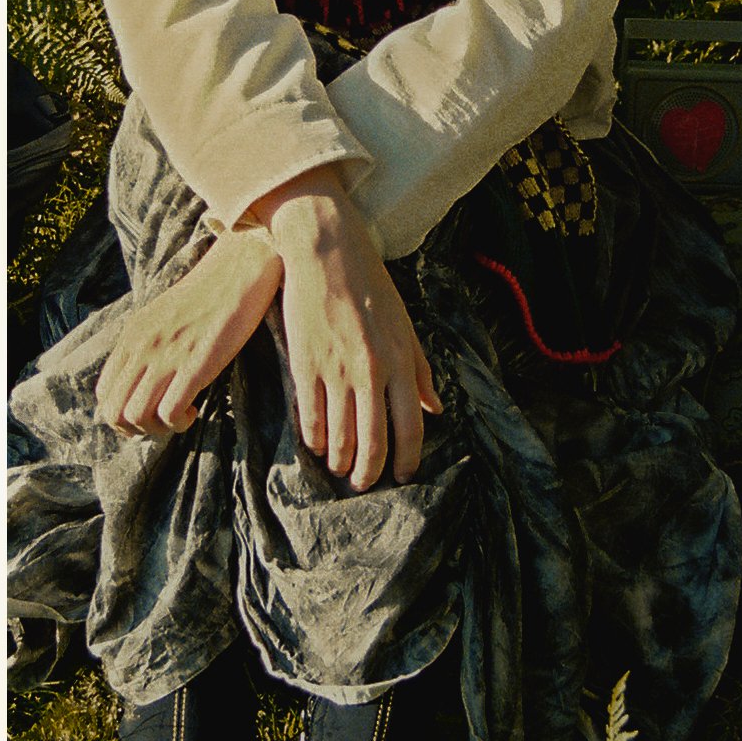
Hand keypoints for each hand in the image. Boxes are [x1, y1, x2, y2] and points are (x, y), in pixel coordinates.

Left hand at [97, 231, 283, 435]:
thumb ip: (148, 342)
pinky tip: (195, 409)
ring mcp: (167, 356)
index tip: (150, 411)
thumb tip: (146, 373)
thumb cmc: (209, 294)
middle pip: (113, 412)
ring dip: (158, 428)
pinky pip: (169, 410)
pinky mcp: (196, 363)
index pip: (104, 393)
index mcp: (132, 337)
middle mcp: (142, 348)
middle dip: (136, 430)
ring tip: (181, 416)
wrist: (239, 269)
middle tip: (163, 422)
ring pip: (136, 416)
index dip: (122, 415)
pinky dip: (178, 421)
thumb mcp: (163, 315)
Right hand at [255, 165, 442, 490]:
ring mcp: (336, 370)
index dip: (407, 458)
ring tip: (340, 469)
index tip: (403, 475)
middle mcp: (371, 372)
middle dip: (370, 472)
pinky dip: (314, 438)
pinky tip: (317, 445)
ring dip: (340, 460)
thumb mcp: (407, 330)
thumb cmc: (373, 291)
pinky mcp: (305, 364)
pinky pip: (309, 415)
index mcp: (401, 364)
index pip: (409, 426)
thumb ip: (421, 373)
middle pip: (373, 439)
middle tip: (364, 485)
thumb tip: (436, 409)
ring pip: (339, 435)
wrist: (329, 256)